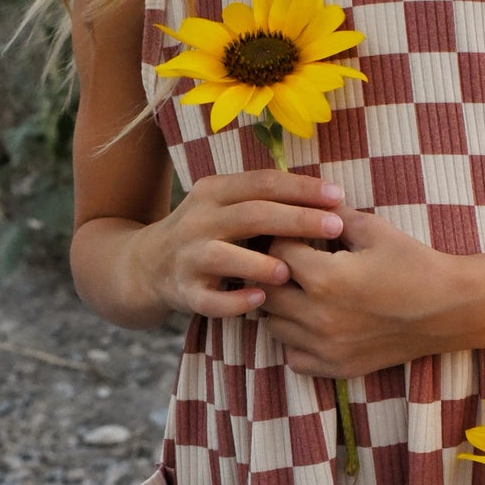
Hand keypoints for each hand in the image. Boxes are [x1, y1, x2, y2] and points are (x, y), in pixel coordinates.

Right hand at [125, 170, 346, 318]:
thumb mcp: (225, 205)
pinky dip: (235, 301)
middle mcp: (199, 220)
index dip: (301, 187)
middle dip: (297, 219)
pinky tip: (260, 301)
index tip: (338, 195)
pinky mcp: (184, 292)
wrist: (147, 265)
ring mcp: (188, 257)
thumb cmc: (207, 232)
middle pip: (252, 214)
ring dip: (260, 263)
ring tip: (291, 270)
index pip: (262, 183)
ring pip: (224, 256)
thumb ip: (263, 199)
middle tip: (335, 226)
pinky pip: (210, 300)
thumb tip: (328, 197)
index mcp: (214, 192)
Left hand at [255, 207, 471, 375]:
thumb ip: (332, 214)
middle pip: (267, 291)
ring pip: (273, 326)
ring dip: (281, 307)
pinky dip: (296, 341)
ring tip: (303, 292)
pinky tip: (314, 324)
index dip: (284, 238)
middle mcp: (318, 316)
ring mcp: (325, 346)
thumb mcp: (373, 229)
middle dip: (276, 272)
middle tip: (295, 263)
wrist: (449, 309)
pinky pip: (293, 357)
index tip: (298, 235)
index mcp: (324, 278)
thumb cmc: (414, 263)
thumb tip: (302, 199)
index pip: (276, 251)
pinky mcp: (336, 366)